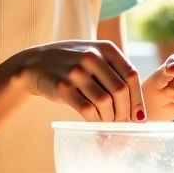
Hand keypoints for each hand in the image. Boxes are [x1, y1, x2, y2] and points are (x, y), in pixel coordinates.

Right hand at [16, 40, 142, 121]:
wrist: (35, 63)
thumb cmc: (71, 63)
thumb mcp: (94, 55)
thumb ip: (115, 71)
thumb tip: (137, 103)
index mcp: (106, 48)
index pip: (131, 76)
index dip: (138, 98)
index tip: (139, 115)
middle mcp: (92, 57)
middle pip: (120, 90)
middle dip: (125, 112)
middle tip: (123, 123)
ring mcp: (76, 71)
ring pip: (105, 102)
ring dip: (110, 118)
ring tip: (109, 124)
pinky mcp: (63, 87)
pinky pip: (87, 109)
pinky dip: (95, 120)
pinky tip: (95, 122)